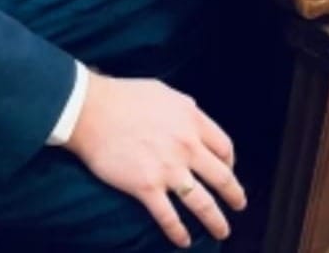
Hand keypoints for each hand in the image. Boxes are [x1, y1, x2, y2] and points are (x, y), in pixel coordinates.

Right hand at [65, 73, 244, 246]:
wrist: (90, 110)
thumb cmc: (122, 97)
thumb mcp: (161, 91)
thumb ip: (183, 106)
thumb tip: (193, 113)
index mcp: (191, 120)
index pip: (224, 147)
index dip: (230, 163)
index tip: (228, 170)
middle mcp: (186, 146)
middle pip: (222, 178)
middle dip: (234, 195)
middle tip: (238, 204)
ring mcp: (168, 169)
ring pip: (204, 204)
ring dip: (216, 222)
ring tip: (222, 231)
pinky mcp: (147, 187)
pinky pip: (170, 217)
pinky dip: (179, 233)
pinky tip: (183, 240)